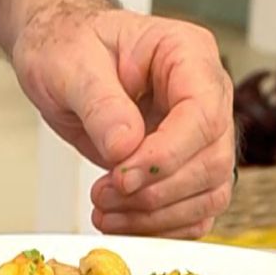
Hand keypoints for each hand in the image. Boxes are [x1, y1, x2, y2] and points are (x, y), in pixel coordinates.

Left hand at [13, 8, 234, 238]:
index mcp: (187, 54)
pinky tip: (122, 222)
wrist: (62, 59)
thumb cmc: (71, 46)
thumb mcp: (71, 64)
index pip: (203, 114)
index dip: (166, 155)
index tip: (122, 175)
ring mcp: (198, 135)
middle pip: (212, 161)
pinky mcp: (184, 167)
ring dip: (156, 216)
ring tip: (106, 211)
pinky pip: (193, 212)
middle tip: (104, 194)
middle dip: (155, 191)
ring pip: (209, 194)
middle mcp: (205, 95)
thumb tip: (124, 147)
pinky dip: (160, 228)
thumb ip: (100, 103)